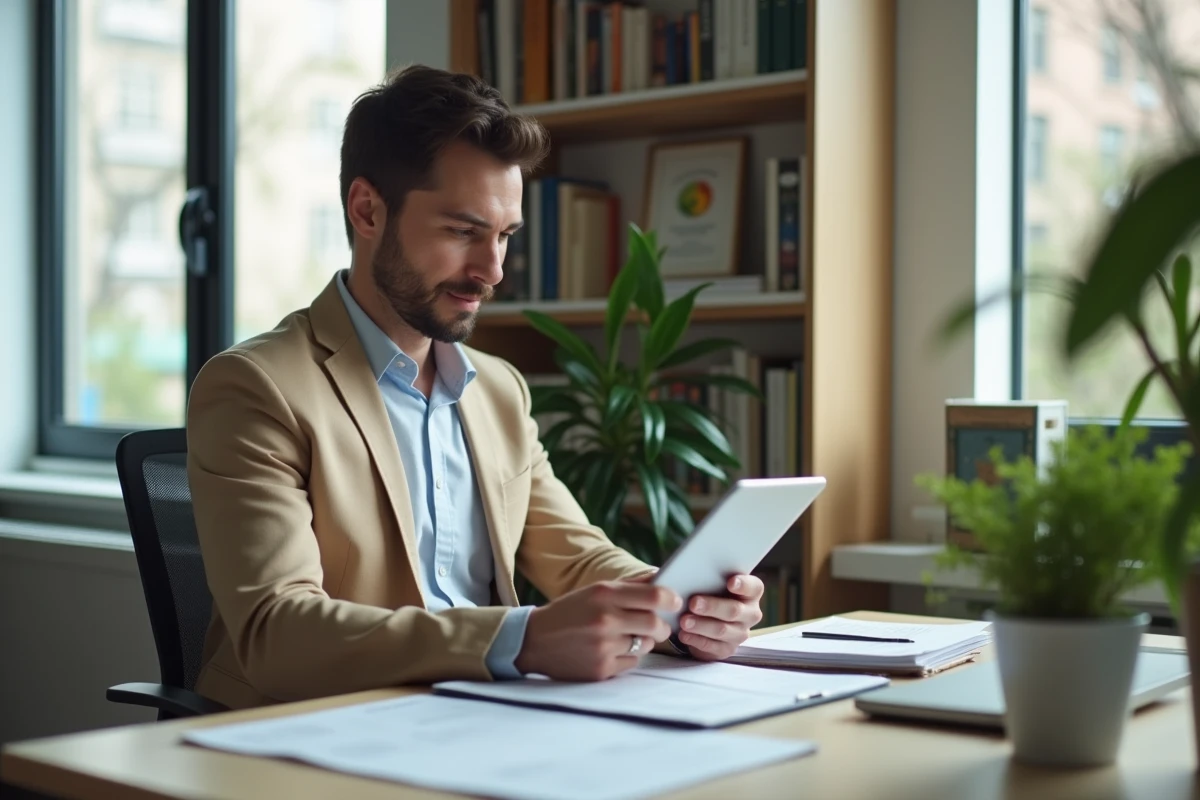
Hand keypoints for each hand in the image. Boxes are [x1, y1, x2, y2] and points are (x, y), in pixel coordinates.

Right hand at [515, 580, 681, 680]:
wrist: (534, 641)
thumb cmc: (570, 612)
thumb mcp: (595, 591)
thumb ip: (629, 586)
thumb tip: (662, 579)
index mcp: (604, 595)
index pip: (654, 596)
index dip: (671, 599)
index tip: (675, 602)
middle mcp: (605, 620)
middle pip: (656, 624)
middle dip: (662, 625)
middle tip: (658, 625)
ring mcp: (603, 647)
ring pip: (647, 644)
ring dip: (644, 641)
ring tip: (626, 636)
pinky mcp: (601, 669)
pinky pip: (633, 662)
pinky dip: (628, 656)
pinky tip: (611, 650)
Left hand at [676, 574, 763, 661]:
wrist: (710, 619)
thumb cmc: (714, 594)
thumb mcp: (715, 584)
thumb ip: (711, 579)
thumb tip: (691, 575)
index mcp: (751, 594)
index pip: (753, 587)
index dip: (743, 584)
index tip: (730, 582)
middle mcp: (750, 614)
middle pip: (734, 610)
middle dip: (712, 607)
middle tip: (693, 603)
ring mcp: (740, 633)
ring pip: (722, 630)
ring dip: (701, 625)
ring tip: (684, 621)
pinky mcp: (727, 649)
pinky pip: (712, 646)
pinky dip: (696, 639)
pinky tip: (684, 634)